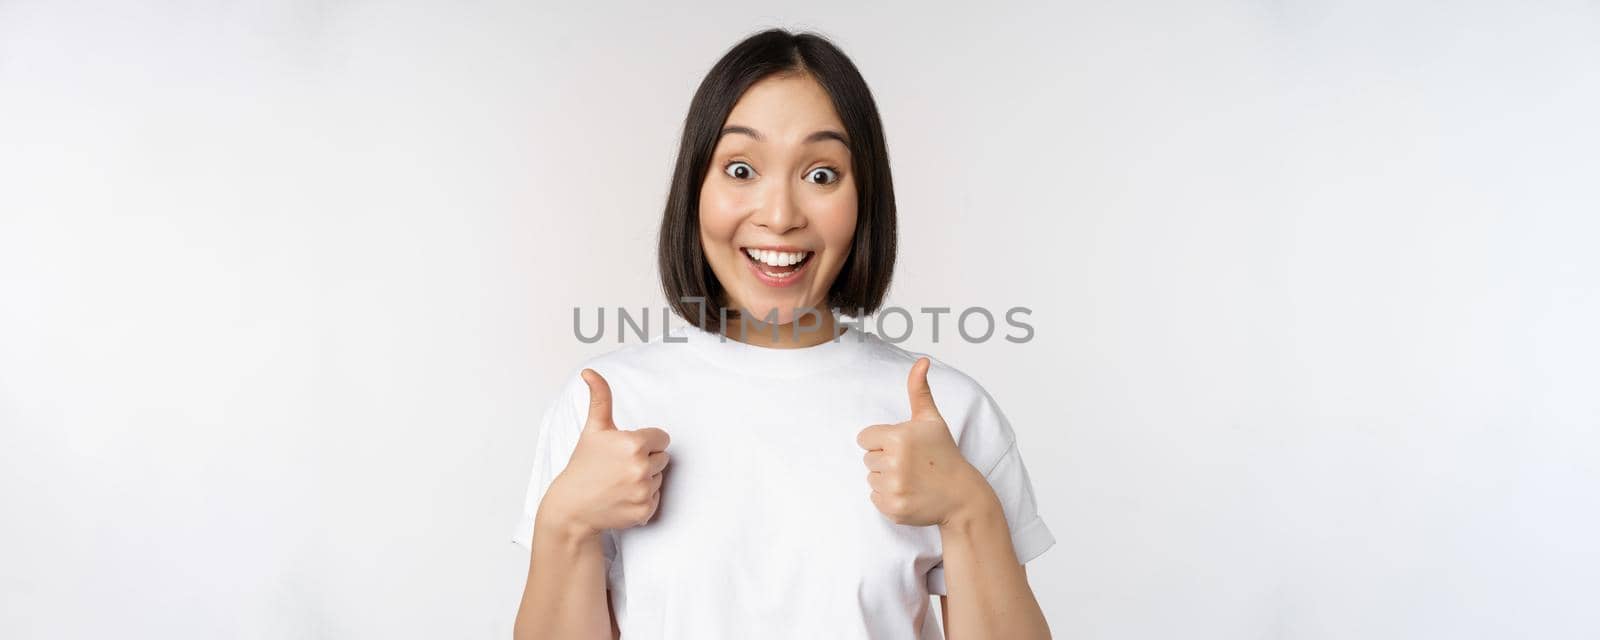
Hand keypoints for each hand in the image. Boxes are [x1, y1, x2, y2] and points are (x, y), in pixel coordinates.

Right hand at [542, 368, 671, 538]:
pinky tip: (623, 497)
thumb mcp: (594, 429)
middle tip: (620, 466)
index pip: (662, 438)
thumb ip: (600, 398)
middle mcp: (641, 468)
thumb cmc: (584, 465)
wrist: (572, 506)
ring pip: (659, 478)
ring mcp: (643, 492)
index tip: (626, 449)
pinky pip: (656, 499)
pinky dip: (642, 499)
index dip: (645, 442)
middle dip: (646, 460)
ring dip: (645, 479)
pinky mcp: (644, 511)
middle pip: (663, 457)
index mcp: (634, 444)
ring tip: (620, 482)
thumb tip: (589, 372)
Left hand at [856, 357, 991, 526]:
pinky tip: (909, 493)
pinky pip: (875, 498)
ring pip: (870, 478)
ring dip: (886, 478)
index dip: (882, 441)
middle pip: (867, 458)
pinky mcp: (893, 509)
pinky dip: (888, 497)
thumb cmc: (944, 454)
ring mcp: (894, 488)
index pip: (865, 438)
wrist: (961, 496)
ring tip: (911, 478)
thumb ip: (919, 389)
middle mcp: (894, 463)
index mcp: (898, 438)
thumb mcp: (932, 420)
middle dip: (885, 460)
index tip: (903, 446)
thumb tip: (922, 360)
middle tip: (911, 464)